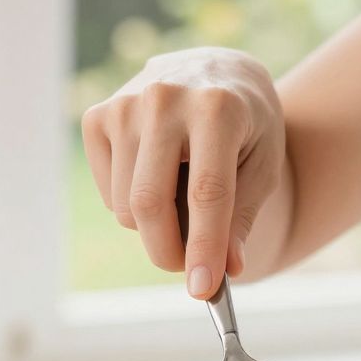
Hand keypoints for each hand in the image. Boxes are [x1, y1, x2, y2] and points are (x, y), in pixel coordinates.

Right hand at [80, 47, 285, 297]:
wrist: (217, 72)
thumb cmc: (247, 126)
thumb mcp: (263, 165)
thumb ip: (242, 216)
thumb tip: (225, 270)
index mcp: (218, 107)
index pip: (207, 192)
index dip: (204, 246)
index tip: (203, 288)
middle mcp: (165, 98)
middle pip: (150, 203)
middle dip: (168, 251)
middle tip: (190, 269)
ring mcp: (124, 104)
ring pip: (126, 206)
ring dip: (154, 227)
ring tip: (183, 201)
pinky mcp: (97, 116)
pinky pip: (108, 193)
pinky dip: (131, 204)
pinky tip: (157, 177)